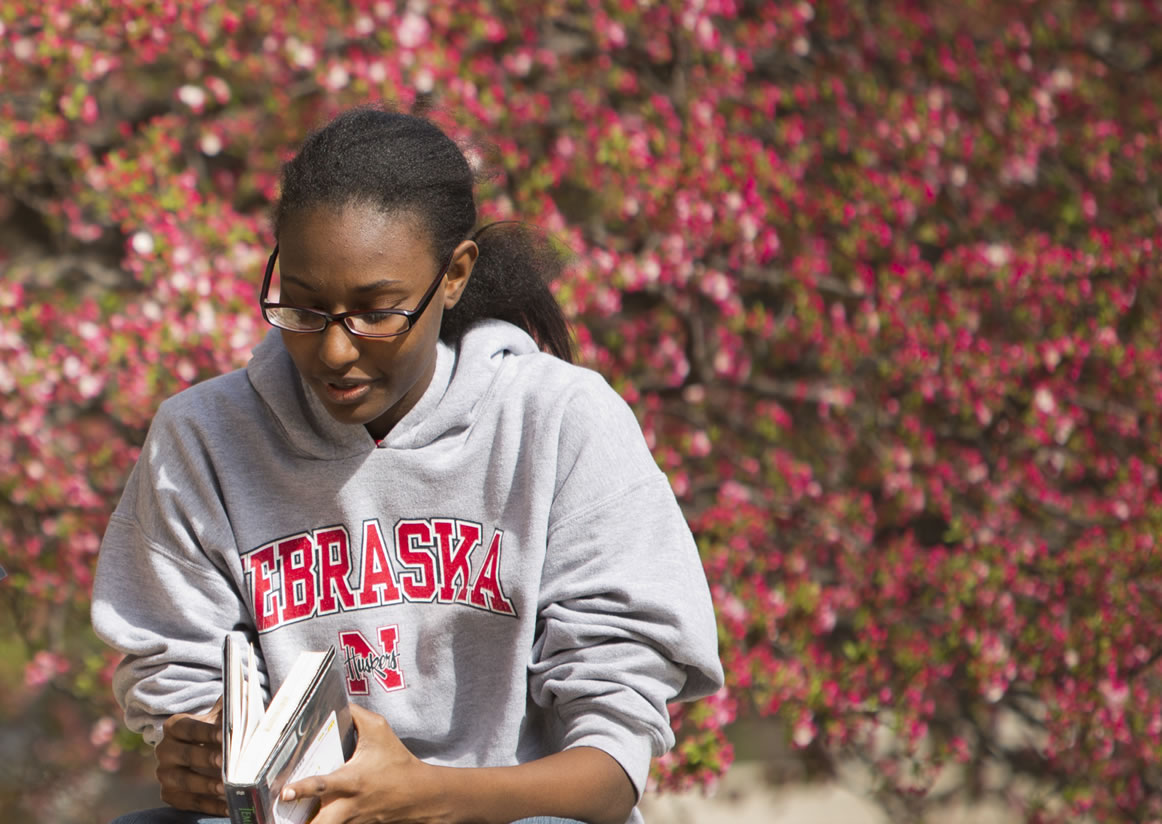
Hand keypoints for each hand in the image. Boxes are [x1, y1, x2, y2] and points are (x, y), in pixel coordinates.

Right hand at [156, 696, 225, 815]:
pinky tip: (228, 805)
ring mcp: (165, 774)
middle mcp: (165, 750)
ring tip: (226, 787)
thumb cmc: (216, 730)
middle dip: (206, 759)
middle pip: (185, 755)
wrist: (205, 753)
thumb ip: (230, 704)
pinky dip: (209, 805)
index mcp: (174, 727)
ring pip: (184, 781)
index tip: (222, 735)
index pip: (188, 728)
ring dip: (206, 785)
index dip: (205, 731)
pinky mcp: (170, 795)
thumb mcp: (221, 716)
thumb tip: (243, 688)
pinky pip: (189, 802)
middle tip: (225, 763)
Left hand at [281, 704, 452, 823]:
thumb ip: (356, 715)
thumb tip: (336, 702)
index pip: (323, 786)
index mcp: (352, 780)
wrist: (418, 795)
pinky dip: (319, 823)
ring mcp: (349, 820)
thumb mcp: (380, 731)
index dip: (302, 789)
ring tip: (281, 821)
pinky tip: (305, 818)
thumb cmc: (397, 761)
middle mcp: (347, 805)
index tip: (285, 792)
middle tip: (275, 820)